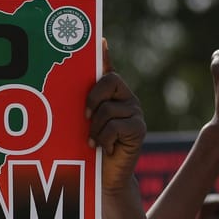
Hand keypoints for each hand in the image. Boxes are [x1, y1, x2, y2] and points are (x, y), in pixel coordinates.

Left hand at [87, 41, 145, 194]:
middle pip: (109, 82)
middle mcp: (126, 98)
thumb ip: (81, 98)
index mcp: (111, 94)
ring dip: (95, 128)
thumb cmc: (89, 146)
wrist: (104, 176)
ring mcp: (135, 112)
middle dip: (92, 99)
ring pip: (108, 109)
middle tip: (85, 117)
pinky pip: (115, 126)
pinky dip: (104, 138)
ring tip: (94, 141)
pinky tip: (104, 147)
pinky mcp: (139, 129)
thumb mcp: (81, 121)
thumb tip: (78, 72)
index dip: (103, 56)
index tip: (98, 41)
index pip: (107, 70)